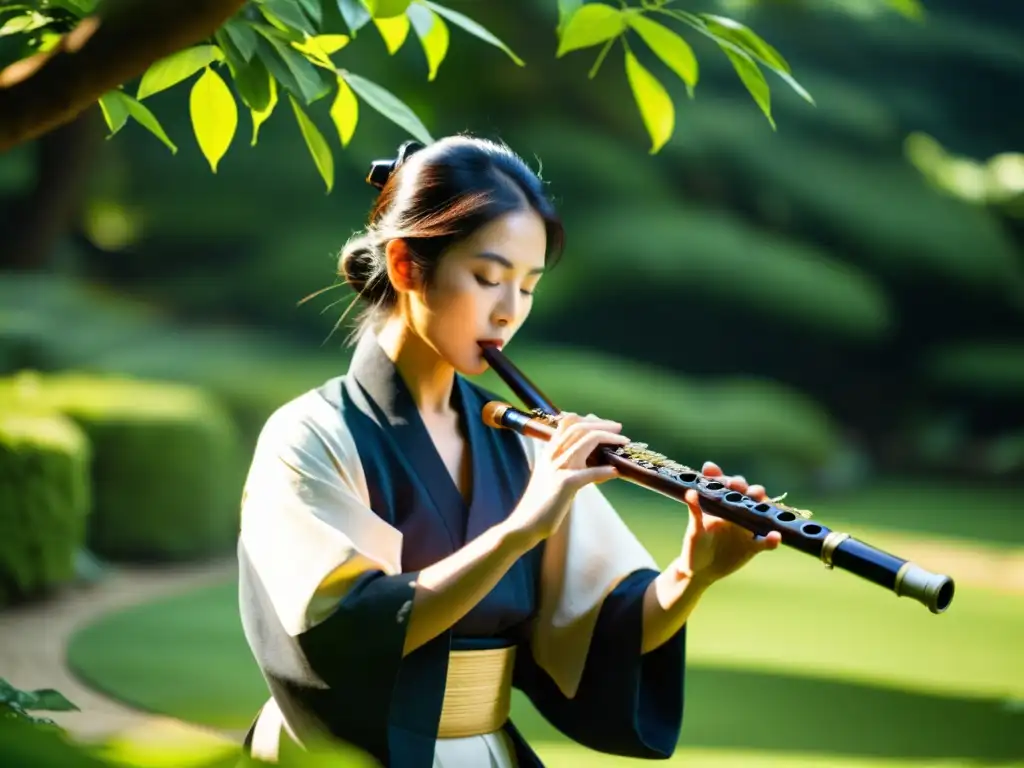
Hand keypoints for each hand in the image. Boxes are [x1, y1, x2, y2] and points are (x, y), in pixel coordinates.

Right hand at [505, 412, 626, 545]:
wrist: (525, 524)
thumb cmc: (541, 503)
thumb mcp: (549, 476)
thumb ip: (562, 462)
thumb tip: (585, 457)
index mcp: (549, 452)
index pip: (566, 422)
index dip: (587, 418)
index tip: (602, 422)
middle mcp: (553, 456)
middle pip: (579, 427)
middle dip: (602, 424)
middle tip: (618, 427)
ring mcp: (558, 469)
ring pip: (585, 441)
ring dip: (608, 438)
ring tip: (623, 441)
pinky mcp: (564, 485)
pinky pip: (589, 474)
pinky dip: (604, 471)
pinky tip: (615, 471)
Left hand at [676, 461, 781, 586]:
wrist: (701, 571)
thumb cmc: (695, 547)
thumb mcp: (694, 531)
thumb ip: (695, 512)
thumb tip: (691, 492)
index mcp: (720, 505)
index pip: (723, 486)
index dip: (720, 476)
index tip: (712, 471)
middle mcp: (736, 512)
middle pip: (745, 494)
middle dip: (745, 487)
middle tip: (739, 486)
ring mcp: (747, 527)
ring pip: (760, 511)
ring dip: (763, 504)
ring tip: (761, 501)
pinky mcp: (754, 545)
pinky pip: (766, 541)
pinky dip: (772, 539)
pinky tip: (775, 537)